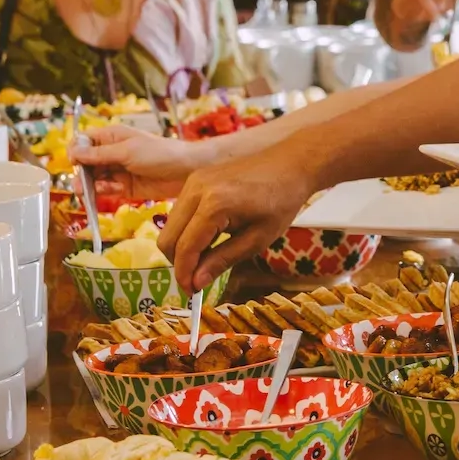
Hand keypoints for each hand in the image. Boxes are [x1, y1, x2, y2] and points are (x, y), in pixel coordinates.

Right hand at [74, 126, 205, 199]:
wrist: (187, 172)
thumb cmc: (160, 153)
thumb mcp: (127, 151)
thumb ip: (100, 154)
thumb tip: (74, 151)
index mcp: (112, 137)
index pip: (84, 141)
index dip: (76, 151)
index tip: (74, 162)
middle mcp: (112, 153)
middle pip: (86, 163)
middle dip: (81, 174)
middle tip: (80, 186)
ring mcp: (118, 171)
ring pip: (94, 179)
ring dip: (92, 185)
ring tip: (95, 191)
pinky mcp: (125, 188)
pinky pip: (107, 190)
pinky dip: (107, 192)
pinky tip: (116, 190)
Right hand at [157, 141, 313, 291]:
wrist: (290, 164)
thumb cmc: (281, 202)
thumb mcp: (257, 239)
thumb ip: (223, 260)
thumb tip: (196, 283)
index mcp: (214, 205)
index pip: (185, 249)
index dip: (185, 276)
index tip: (193, 295)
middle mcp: (196, 190)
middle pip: (167, 239)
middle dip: (179, 264)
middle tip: (198, 281)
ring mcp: (193, 181)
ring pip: (169, 226)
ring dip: (181, 248)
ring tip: (206, 260)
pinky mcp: (194, 178)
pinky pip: (179, 212)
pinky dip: (186, 231)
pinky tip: (209, 239)